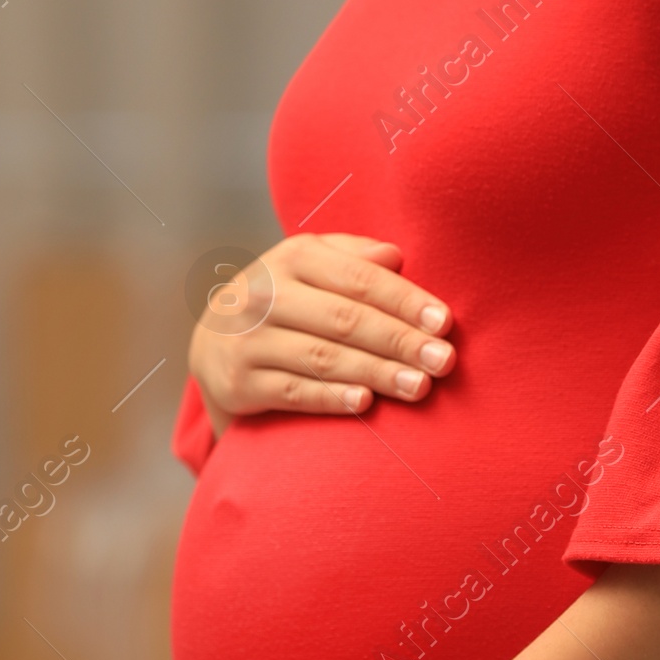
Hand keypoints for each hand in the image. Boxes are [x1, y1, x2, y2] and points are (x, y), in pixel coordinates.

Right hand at [189, 232, 454, 433]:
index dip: (405, 300)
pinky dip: (331, 398)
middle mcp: (265, 294)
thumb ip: (355, 257)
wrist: (214, 341)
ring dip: (376, 373)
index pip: (359, 278)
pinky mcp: (238, 382)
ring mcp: (248, 339)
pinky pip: (293, 392)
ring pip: (322, 358)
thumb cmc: (289, 297)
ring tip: (419, 386)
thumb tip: (396, 255)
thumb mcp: (315, 265)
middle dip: (399, 341)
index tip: (445, 323)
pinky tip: (367, 404)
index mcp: (294, 257)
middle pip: (344, 319)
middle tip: (444, 361)